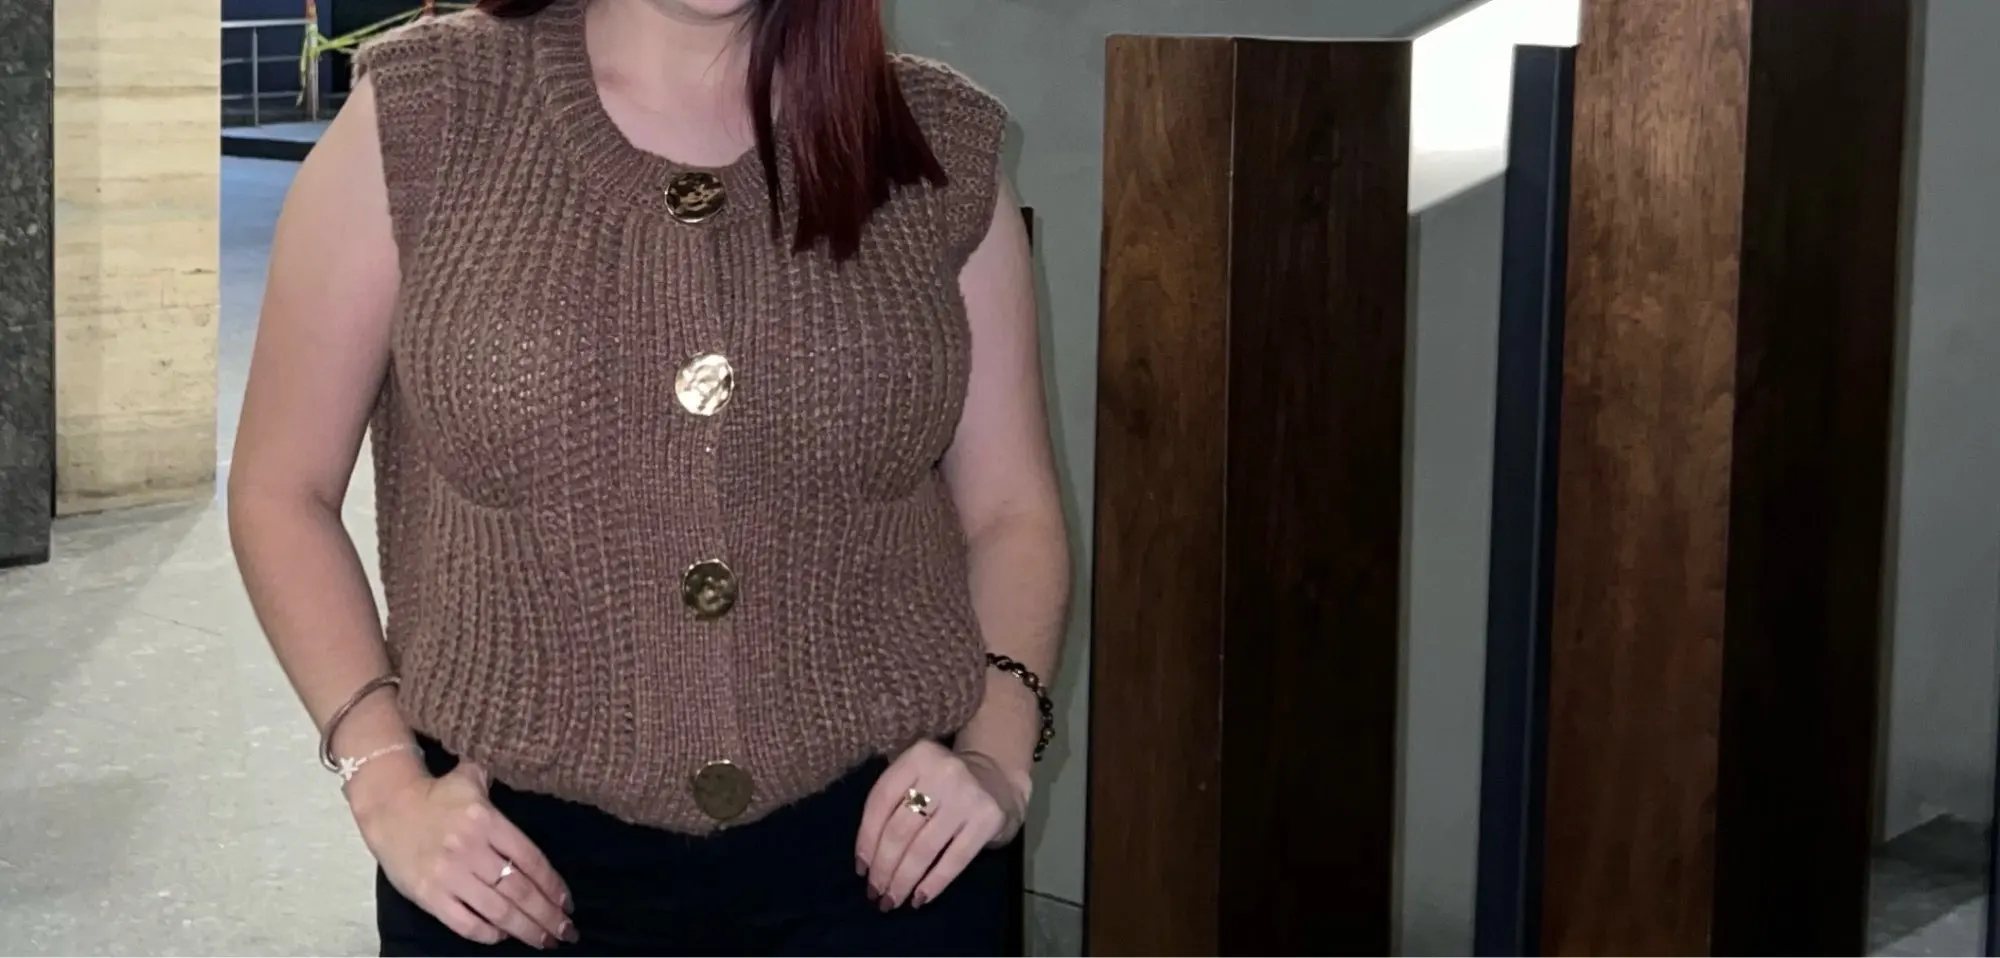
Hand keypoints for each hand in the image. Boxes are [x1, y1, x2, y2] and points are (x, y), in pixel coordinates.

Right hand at [354, 760, 577, 948]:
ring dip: (525, 930)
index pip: (530, 860)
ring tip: (545, 941)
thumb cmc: (437, 795)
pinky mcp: (428, 895)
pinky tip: (503, 936)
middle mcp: (470, 850)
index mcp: (486, 821)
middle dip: (547, 915)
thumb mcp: (471, 778)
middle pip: (519, 890)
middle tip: (566, 933)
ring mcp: (448, 876)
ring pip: (497, 911)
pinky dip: (487, 934)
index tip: (567, 903)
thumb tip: (530, 781)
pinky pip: (464, 923)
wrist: (388, 807)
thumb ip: (500, 784)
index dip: (552, 886)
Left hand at [857, 740, 1029, 910]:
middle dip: (883, 867)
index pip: (880, 802)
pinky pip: (954, 859)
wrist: (997, 779)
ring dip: (903, 880)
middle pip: (900, 829)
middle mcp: (943, 772)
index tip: (861, 870)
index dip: (866, 840)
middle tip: (875, 893)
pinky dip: (934, 883)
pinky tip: (920, 898)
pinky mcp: (988, 819)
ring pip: (924, 848)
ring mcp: (968, 796)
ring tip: (892, 900)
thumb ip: (892, 802)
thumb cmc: (943, 784)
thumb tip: (867, 860)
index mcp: (918, 757)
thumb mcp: (916, 776)